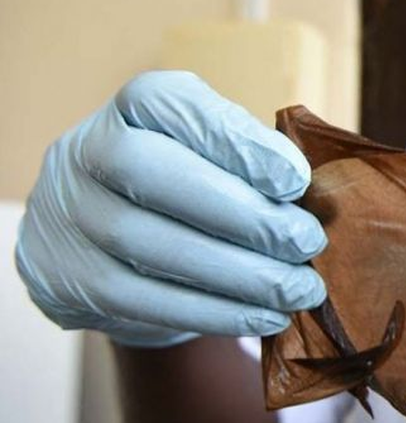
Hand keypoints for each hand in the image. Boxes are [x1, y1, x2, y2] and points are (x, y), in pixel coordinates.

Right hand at [15, 71, 327, 346]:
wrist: (105, 243)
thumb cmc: (190, 187)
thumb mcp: (217, 156)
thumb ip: (258, 162)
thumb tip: (317, 200)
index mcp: (135, 106)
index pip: (172, 104)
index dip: (235, 142)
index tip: (297, 180)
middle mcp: (87, 151)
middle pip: (152, 175)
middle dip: (242, 214)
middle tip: (308, 243)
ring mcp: (71, 216)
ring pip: (149, 246)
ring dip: (240, 275)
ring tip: (300, 290)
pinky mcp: (70, 280)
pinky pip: (144, 300)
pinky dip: (215, 312)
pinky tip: (266, 318)